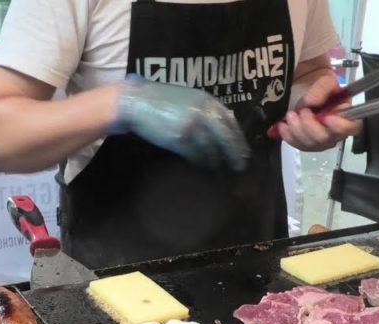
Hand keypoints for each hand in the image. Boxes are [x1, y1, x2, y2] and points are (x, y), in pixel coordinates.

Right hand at [111, 75, 250, 170]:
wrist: (136, 101)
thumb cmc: (160, 100)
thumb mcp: (187, 98)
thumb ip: (204, 109)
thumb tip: (219, 126)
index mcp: (207, 101)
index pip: (230, 122)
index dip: (238, 139)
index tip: (242, 150)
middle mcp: (203, 113)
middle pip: (226, 138)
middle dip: (234, 154)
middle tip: (239, 167)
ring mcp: (192, 126)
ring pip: (211, 149)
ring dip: (216, 161)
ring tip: (219, 171)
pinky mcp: (180, 139)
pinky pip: (195, 155)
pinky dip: (199, 163)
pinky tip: (200, 168)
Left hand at [276, 73, 361, 151]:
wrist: (307, 90)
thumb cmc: (321, 88)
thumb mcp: (325, 80)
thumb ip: (321, 88)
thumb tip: (311, 103)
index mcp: (347, 116)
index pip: (351, 127)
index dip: (340, 126)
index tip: (327, 117)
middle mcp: (336, 133)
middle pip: (326, 139)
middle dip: (310, 126)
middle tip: (301, 111)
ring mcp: (321, 141)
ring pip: (310, 144)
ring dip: (297, 130)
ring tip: (290, 115)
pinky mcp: (306, 144)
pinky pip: (298, 145)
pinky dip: (288, 135)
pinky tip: (283, 125)